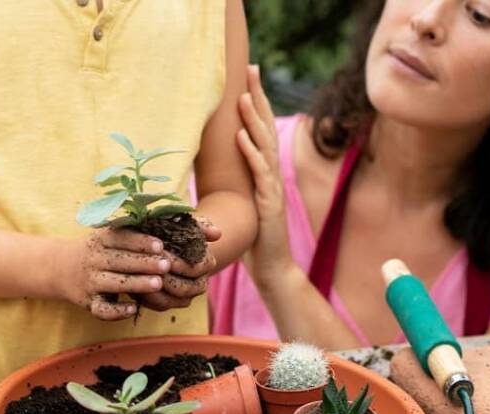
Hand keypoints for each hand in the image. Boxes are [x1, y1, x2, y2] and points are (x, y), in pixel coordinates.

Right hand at [58, 227, 170, 320]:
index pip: (121, 239)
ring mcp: (91, 282)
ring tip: (157, 284)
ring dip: (136, 284)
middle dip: (144, 263)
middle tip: (166, 265)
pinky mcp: (90, 302)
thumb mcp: (106, 236)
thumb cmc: (96, 251)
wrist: (59, 268)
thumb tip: (165, 225)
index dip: (140, 242)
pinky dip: (116, 311)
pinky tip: (133, 309)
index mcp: (100, 240)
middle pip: (119, 261)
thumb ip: (129, 232)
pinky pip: (102, 309)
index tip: (160, 245)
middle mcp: (94, 260)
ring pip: (113, 284)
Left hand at [137, 216, 220, 310]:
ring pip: (174, 300)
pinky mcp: (169, 303)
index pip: (196, 268)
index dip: (178, 262)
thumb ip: (200, 225)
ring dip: (158, 290)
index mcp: (206, 263)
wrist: (157, 243)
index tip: (161, 253)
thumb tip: (217, 234)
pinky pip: (161, 305)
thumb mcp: (183, 222)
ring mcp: (184, 296)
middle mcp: (199, 283)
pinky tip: (138, 288)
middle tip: (148, 268)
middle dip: (167, 277)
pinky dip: (150, 299)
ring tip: (142, 279)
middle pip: (186, 287)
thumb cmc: (170, 229)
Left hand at [237, 64, 292, 284]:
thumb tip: (216, 168)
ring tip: (242, 97)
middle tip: (251, 69)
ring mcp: (273, 188)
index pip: (260, 130)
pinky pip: (260, 174)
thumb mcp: (241, 206)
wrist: (272, 269)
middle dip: (258, 98)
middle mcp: (271, 175)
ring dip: (254, 120)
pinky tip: (241, 136)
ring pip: (265, 147)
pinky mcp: (269, 205)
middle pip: (266, 128)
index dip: (256, 103)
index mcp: (264, 173)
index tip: (247, 76)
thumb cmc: (254, 239)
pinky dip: (251, 154)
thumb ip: (235, 184)